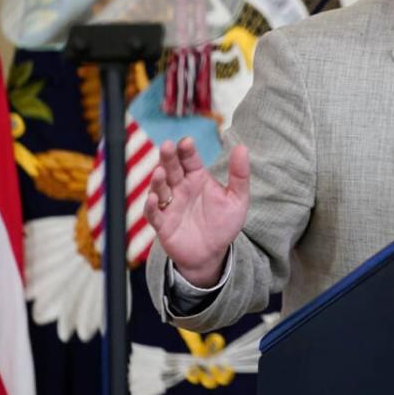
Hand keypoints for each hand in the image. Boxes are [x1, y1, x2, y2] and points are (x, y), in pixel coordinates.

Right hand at [143, 137, 249, 286]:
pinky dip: (151, 206)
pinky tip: (153, 198)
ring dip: (157, 180)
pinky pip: (153, 214)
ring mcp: (170, 205)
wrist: (212, 253)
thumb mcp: (237, 198)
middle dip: (168, 157)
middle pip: (171, 169)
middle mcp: (180, 188)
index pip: (189, 160)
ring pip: (159, 188)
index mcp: (197, 178)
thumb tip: (242, 147)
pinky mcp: (163, 224)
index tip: (187, 141)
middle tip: (167, 146)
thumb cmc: (223, 223)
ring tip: (160, 171)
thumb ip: (239, 174)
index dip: (187, 150)